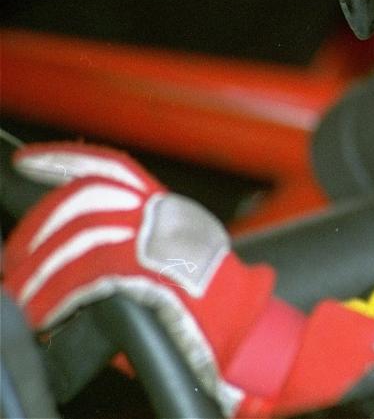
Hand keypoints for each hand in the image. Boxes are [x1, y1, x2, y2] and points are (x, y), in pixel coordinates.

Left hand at [3, 142, 294, 416]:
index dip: (64, 160)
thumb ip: (135, 233)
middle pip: (82, 202)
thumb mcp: (178, 245)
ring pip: (78, 240)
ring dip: (40, 273)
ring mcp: (154, 242)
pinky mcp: (147, 274)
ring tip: (28, 297)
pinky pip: (86, 279)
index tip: (29, 161)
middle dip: (39, 229)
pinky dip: (57, 296)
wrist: (241, 322)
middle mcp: (160, 215)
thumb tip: (76, 242)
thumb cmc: (211, 296)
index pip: (111, 168)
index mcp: (165, 206)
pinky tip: (47, 311)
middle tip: (17, 258)